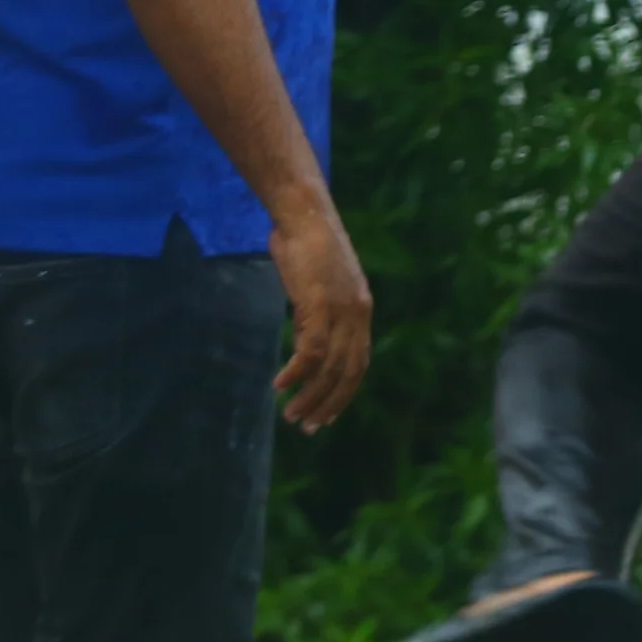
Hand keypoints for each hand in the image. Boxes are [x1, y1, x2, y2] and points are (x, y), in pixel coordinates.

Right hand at [270, 199, 373, 432]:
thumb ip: (320, 312)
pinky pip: (309, 352)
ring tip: (292, 416)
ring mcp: (341, 310)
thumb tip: (308, 340)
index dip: (344, 393)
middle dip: (329, 404)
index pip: (359, 364)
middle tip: (308, 427)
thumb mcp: (319, 284)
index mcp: (361, 310)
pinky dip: (296, 374)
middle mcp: (358, 314)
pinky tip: (280, 386)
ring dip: (310, 397)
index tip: (327, 415)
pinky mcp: (320, 305)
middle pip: (348, 373)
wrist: (305, 214)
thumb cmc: (307, 244)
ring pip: (330, 368)